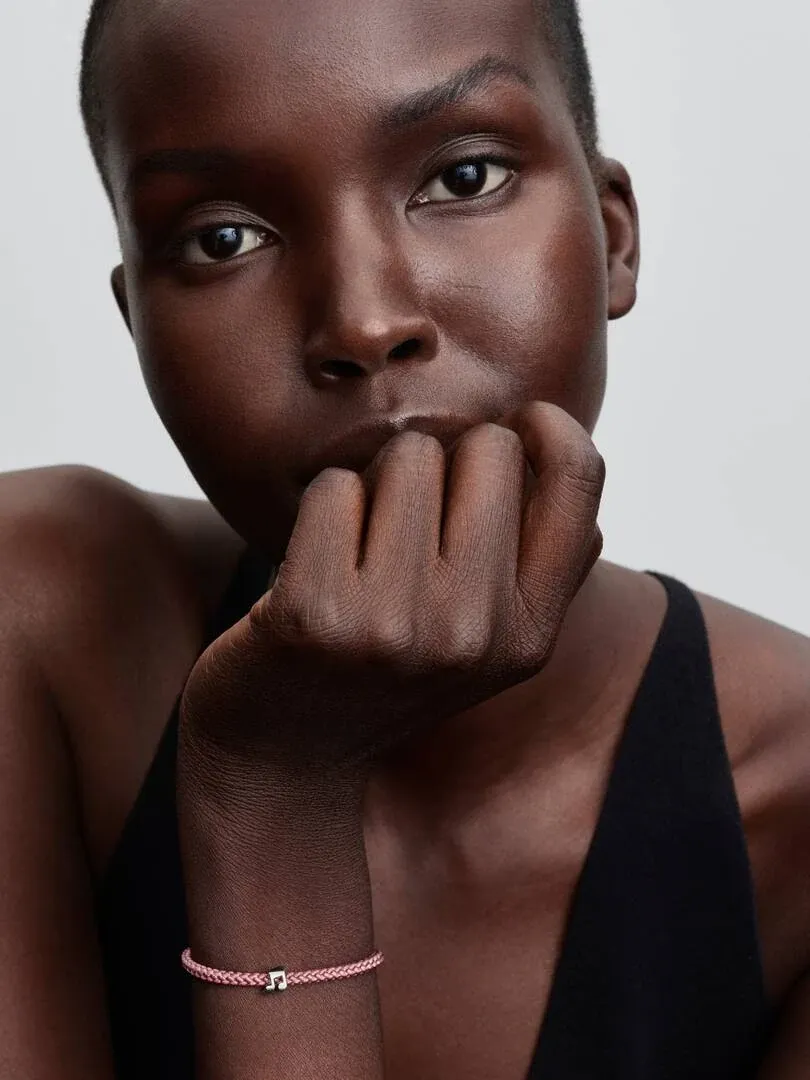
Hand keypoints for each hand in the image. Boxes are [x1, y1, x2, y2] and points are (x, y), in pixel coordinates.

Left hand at [178, 401, 603, 785]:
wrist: (280, 761)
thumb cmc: (381, 676)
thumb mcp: (481, 644)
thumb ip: (535, 562)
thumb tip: (567, 448)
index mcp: (530, 635)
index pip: (580, 482)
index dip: (552, 429)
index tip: (519, 423)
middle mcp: (475, 632)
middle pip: (486, 448)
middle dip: (444, 462)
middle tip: (405, 522)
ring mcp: (396, 625)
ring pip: (406, 456)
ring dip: (375, 485)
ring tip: (356, 554)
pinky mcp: (316, 613)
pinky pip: (334, 487)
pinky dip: (319, 511)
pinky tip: (310, 571)